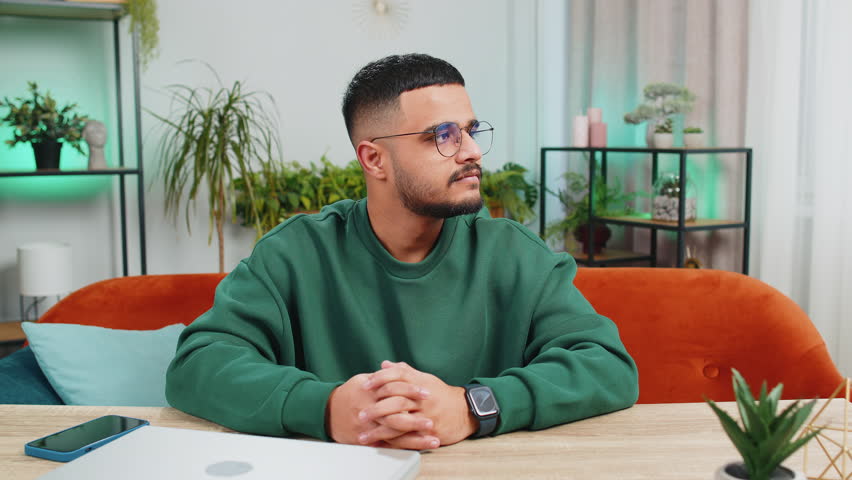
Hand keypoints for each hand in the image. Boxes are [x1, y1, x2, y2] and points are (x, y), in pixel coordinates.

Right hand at [326, 372, 437, 449]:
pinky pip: (387, 444)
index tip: (427, 393)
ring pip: (394, 434)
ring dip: (415, 438)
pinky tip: (417, 448)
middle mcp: (370, 410)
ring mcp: (367, 427)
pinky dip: (403, 447)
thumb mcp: (364, 380)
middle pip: (396, 416)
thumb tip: (401, 369)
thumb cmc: (349, 394)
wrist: (326, 410)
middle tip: (432, 421)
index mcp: (371, 392)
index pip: (395, 390)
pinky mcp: (366, 439)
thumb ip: (383, 376)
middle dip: (416, 421)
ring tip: (433, 439)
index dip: (412, 391)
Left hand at [360, 361, 477, 446]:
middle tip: (361, 413)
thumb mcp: (425, 379)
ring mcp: (426, 415)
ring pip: (400, 421)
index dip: (379, 379)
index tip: (365, 385)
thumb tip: (384, 364)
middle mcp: (422, 398)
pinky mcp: (429, 431)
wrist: (464, 411)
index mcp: (420, 382)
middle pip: (396, 400)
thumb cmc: (441, 394)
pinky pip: (408, 437)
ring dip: (380, 429)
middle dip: (376, 408)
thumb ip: (404, 371)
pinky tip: (380, 443)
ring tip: (364, 434)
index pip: (397, 376)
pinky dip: (392, 441)